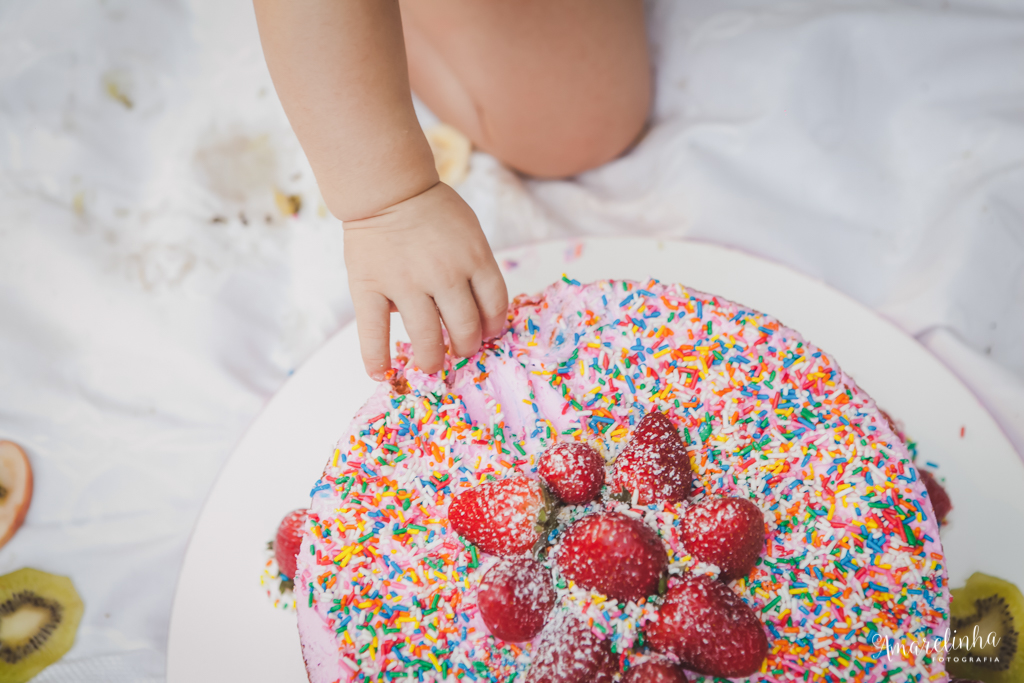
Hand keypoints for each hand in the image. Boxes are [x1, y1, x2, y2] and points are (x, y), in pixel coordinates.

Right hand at [344, 182, 507, 379]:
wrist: (386, 187)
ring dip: (432, 359)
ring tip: (431, 365)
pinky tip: (382, 374)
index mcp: (474, 258)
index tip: (486, 335)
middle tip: (459, 351)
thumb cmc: (432, 210)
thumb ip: (474, 269)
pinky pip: (373, 332)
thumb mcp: (469, 232)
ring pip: (427, 336)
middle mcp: (445, 274)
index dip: (492, 327)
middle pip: (465, 327)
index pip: (494, 305)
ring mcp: (406, 283)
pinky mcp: (370, 288)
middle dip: (465, 346)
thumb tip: (474, 316)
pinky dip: (376, 359)